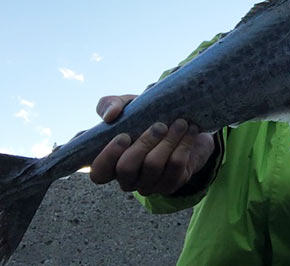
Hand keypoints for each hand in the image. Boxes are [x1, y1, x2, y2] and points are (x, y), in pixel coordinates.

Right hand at [89, 94, 214, 195]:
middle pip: (126, 169)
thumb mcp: (129, 105)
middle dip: (144, 144)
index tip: (123, 135)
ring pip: (153, 167)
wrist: (187, 124)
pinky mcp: (171, 184)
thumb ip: (112, 104)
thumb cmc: (150, 116)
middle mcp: (127, 178)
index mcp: (112, 161)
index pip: (98, 172)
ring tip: (180, 123)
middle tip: (159, 125)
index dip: (106, 157)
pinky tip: (190, 131)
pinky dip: (184, 145)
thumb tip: (110, 115)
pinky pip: (176, 167)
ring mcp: (149, 184)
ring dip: (169, 141)